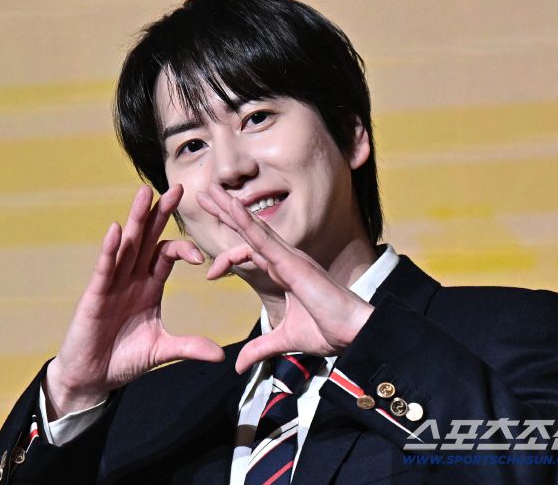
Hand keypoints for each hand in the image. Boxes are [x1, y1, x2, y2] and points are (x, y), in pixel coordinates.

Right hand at [45, 185, 223, 418]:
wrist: (92, 378)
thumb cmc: (124, 359)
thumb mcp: (162, 350)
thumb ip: (189, 347)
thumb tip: (221, 356)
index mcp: (149, 286)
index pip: (167, 255)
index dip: (183, 248)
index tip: (201, 258)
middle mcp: (131, 278)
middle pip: (147, 239)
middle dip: (161, 214)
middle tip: (177, 188)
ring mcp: (111, 285)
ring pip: (126, 246)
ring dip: (135, 220)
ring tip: (145, 194)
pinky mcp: (94, 297)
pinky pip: (103, 269)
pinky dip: (109, 250)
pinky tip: (115, 230)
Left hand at [197, 183, 373, 372]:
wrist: (353, 333)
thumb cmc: (328, 331)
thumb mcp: (284, 340)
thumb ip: (260, 348)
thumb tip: (240, 365)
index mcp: (284, 271)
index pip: (251, 252)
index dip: (228, 256)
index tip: (210, 274)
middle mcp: (286, 258)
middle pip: (249, 229)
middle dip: (226, 212)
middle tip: (204, 195)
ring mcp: (289, 257)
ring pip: (253, 227)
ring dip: (230, 208)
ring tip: (209, 192)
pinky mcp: (292, 262)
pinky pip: (264, 238)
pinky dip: (246, 222)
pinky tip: (231, 208)